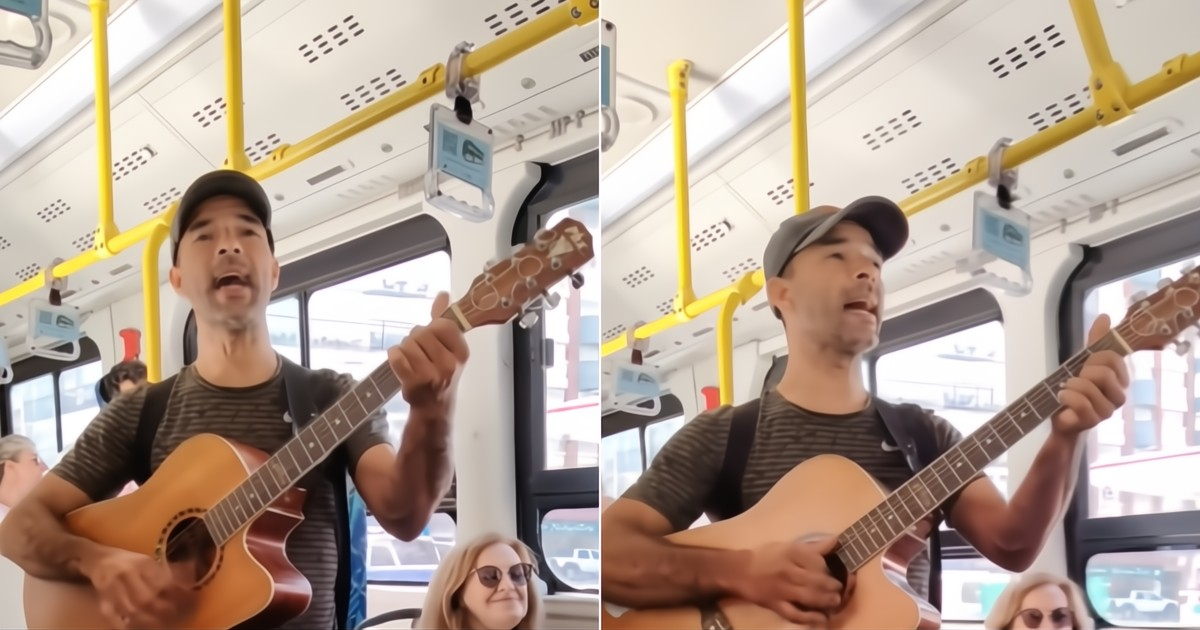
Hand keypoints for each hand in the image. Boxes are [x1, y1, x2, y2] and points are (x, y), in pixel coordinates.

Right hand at [84, 547, 189, 627]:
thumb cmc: (127, 561)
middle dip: (162, 610)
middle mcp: (127, 574)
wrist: (96, 558)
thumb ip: (162, 573)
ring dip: (147, 620)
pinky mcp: (102, 600)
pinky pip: (113, 617)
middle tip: (171, 614)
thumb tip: (186, 584)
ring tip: (158, 623)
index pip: (162, 582)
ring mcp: (112, 588)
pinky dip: (123, 625)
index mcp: (142, 563)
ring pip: (131, 610)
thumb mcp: (146, 561)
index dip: (176, 595)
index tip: (186, 601)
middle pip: (146, 599)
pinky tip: (133, 627)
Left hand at [388, 292, 469, 411]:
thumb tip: (443, 294)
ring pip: (407, 343)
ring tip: (412, 360)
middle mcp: (449, 364)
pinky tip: (401, 363)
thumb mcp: (449, 347)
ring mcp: (431, 374)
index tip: (433, 340)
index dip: (432, 329)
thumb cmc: (441, 373)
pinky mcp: (413, 382)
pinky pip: (395, 355)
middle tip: (421, 353)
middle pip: (421, 332)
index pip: (443, 325)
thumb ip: (444, 319)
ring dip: (405, 348)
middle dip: (416, 339)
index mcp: (461, 353)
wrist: (434, 406)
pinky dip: (394, 356)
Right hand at [731, 537, 846, 625]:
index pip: (818, 562)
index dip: (831, 570)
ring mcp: (782, 590)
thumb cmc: (767, 557)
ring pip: (809, 597)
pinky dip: (811, 619)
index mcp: (791, 553)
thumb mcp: (789, 547)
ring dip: (827, 602)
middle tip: (841, 590)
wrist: (740, 572)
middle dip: (834, 588)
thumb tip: (837, 540)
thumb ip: (814, 547)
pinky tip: (822, 620)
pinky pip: (795, 614)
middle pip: (817, 581)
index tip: (839, 573)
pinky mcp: (776, 605)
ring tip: (835, 602)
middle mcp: (788, 571)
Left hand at [1051, 314, 1129, 435]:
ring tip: (1066, 389)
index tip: (1085, 364)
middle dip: (1084, 372)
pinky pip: (1081, 404)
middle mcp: (1118, 394)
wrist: (1059, 413)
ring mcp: (1107, 410)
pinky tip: (1062, 396)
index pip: (1114, 359)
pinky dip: (1068, 397)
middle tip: (1075, 378)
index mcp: (1119, 378)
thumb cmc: (1075, 388)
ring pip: (1090, 388)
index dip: (1095, 357)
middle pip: (1105, 373)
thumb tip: (1105, 316)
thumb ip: (1096, 341)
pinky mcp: (1092, 421)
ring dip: (1072, 385)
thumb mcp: (1083, 361)